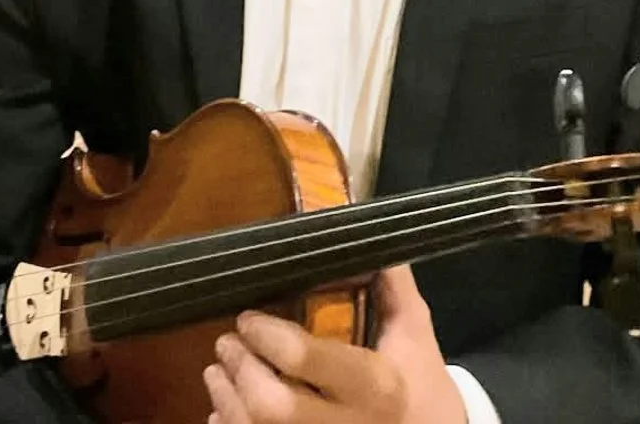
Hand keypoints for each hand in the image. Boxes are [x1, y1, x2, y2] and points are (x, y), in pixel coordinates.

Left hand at [203, 265, 467, 423]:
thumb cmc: (421, 385)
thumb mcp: (415, 332)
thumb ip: (392, 284)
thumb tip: (367, 233)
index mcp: (373, 384)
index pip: (304, 358)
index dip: (266, 334)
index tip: (248, 318)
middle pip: (271, 408)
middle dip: (240, 371)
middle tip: (227, 344)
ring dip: (227, 399)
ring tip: (218, 372)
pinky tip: (228, 410)